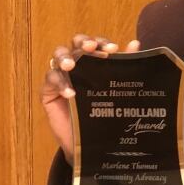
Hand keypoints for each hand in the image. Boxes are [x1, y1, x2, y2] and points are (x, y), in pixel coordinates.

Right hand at [39, 34, 140, 164]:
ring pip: (57, 57)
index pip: (95, 44)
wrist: (91, 142)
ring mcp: (60, 76)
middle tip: (91, 48)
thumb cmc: (103, 112)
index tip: (113, 48)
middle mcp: (76, 64)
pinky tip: (71, 94)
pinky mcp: (48, 91)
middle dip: (82, 43)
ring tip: (72, 66)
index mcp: (92, 60)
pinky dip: (60, 84)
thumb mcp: (116, 89)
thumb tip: (135, 43)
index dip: (102, 42)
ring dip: (65, 58)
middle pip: (74, 44)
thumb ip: (124, 66)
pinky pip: (50, 81)